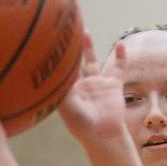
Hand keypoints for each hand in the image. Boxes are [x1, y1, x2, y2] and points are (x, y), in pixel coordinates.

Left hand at [59, 32, 127, 147]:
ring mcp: (98, 85)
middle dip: (69, 49)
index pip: (59, 70)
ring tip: (85, 31)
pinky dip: (121, 57)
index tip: (46, 40)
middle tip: (62, 31)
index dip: (54, 57)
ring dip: (89, 47)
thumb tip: (49, 69)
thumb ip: (60, 86)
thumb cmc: (82, 123)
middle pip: (73, 62)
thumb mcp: (66, 104)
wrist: (104, 134)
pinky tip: (120, 44)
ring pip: (92, 61)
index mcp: (68, 91)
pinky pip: (118, 68)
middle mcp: (82, 86)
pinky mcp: (114, 86)